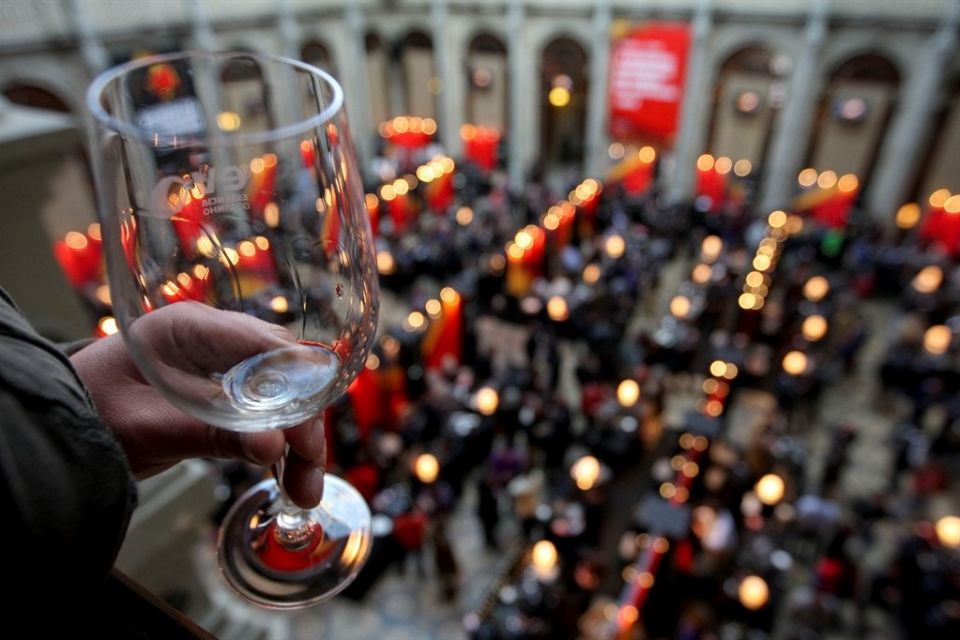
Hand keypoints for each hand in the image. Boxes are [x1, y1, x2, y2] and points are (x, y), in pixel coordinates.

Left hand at [70, 302, 324, 507]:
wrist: (61, 425)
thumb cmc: (92, 414)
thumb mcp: (153, 427)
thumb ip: (214, 433)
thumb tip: (275, 448)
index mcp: (194, 327)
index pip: (270, 346)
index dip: (300, 390)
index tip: (308, 438)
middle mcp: (214, 338)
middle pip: (284, 372)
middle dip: (303, 424)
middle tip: (310, 473)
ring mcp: (219, 363)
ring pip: (280, 394)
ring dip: (296, 439)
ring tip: (304, 487)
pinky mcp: (219, 390)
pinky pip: (262, 410)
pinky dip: (277, 441)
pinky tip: (286, 471)